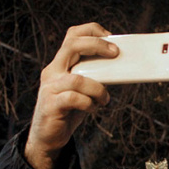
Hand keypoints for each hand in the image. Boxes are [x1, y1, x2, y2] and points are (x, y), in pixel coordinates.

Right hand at [25, 23, 117, 168]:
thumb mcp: (82, 90)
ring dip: (98, 88)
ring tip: (105, 99)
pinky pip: (73, 99)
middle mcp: (52, 71)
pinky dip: (88, 103)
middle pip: (72, 46)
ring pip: (77, 79)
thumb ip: (94, 78)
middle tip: (116, 54)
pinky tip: (93, 108)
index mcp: (60, 64)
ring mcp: (50, 88)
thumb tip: (121, 68)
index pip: (72, 36)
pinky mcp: (51, 105)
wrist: (47, 137)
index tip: (111, 39)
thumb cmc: (68, 111)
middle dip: (97, 46)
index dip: (92, 31)